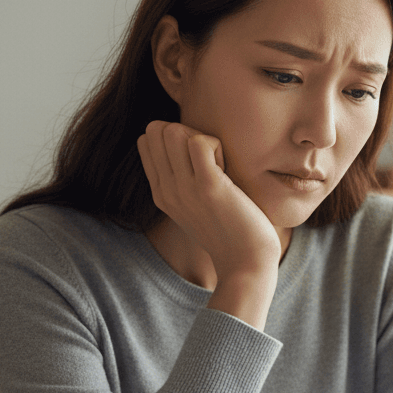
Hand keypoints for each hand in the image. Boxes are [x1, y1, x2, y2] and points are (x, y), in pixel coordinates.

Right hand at [138, 120, 280, 286]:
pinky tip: (227, 169)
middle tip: (211, 160)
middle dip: (187, 133)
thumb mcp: (197, 205)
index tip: (199, 161)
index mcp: (161, 193)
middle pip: (156, 130)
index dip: (176, 139)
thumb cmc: (232, 231)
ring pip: (173, 131)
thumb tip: (190, 145)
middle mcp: (166, 190)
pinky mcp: (208, 187)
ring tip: (219, 165)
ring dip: (201, 138)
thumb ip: (185, 180)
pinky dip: (216, 145)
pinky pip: (200, 142)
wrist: (246, 262)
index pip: (146, 140)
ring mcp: (184, 189)